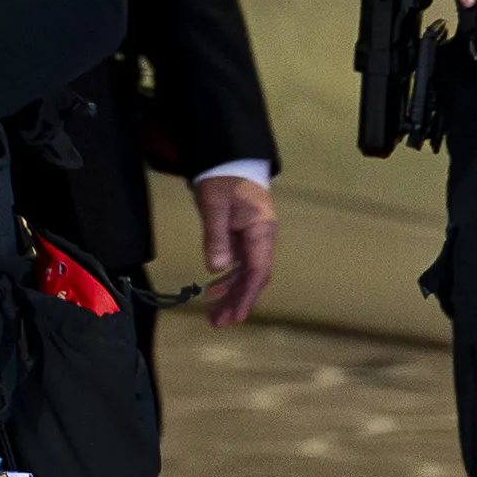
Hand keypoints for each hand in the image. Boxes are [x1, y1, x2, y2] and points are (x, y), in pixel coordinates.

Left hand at [192, 173, 276, 326]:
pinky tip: (213, 287)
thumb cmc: (222, 177)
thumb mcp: (214, 205)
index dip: (246, 296)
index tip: (235, 317)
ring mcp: (255, 235)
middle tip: (218, 322)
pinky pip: (240, 262)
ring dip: (232, 292)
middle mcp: (262, 236)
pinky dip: (228, 277)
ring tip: (214, 312)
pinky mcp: (244, 232)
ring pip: (247, 271)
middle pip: (254, 276)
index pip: (257, 271)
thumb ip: (216, 237)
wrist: (228, 154)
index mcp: (261, 231)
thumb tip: (216, 269)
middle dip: (238, 301)